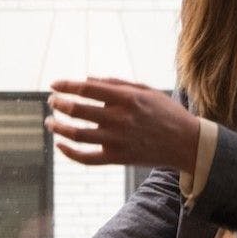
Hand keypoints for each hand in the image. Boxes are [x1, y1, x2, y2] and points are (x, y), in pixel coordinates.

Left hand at [45, 77, 198, 169]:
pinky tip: (60, 145)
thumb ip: (115, 83)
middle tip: (52, 101)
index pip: (86, 88)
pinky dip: (69, 153)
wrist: (186, 143)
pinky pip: (86, 158)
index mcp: (126, 98)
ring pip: (76, 135)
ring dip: (58, 127)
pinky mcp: (117, 158)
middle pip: (77, 110)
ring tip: (50, 122)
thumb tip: (86, 79)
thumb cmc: (165, 112)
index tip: (53, 85)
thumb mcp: (145, 89)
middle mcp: (119, 118)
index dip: (66, 85)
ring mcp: (117, 140)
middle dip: (58, 104)